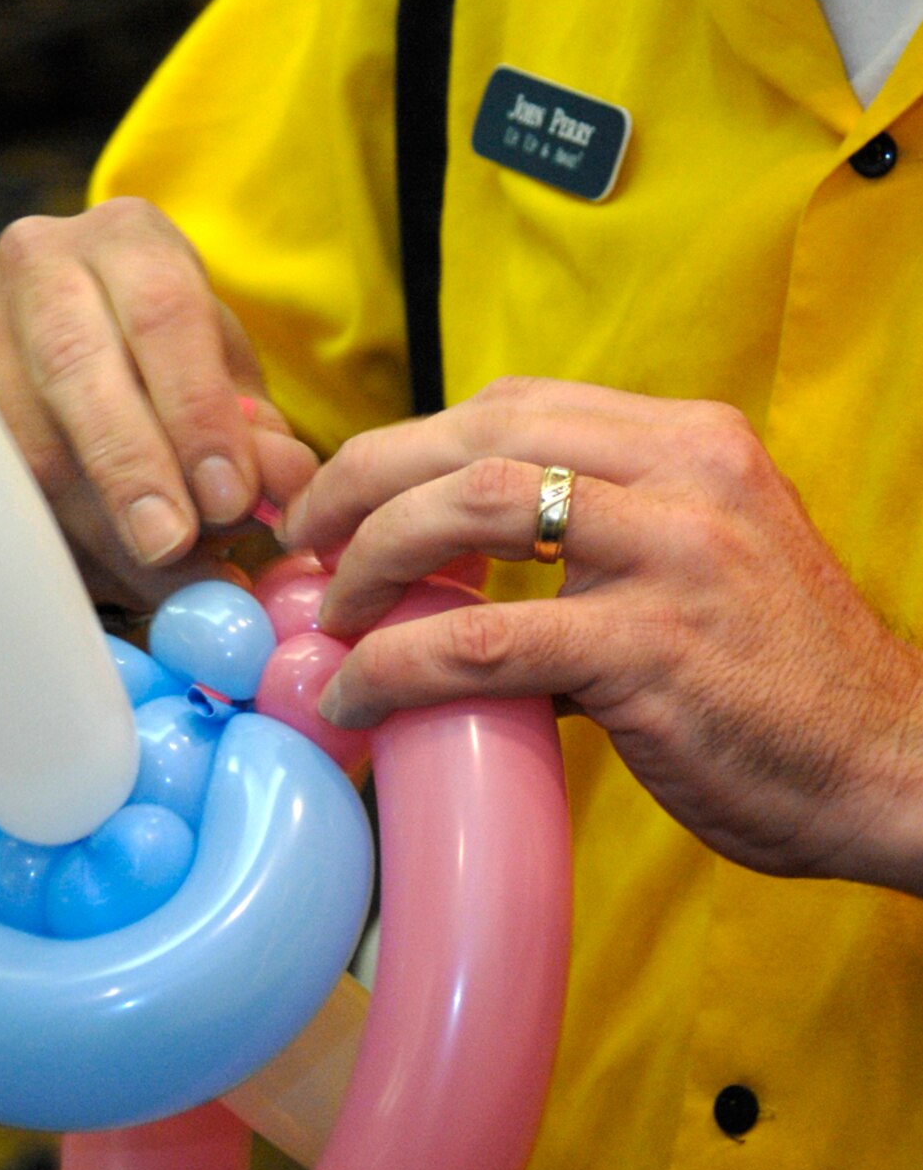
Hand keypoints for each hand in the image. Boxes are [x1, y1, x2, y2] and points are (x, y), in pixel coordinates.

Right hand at [0, 198, 317, 609]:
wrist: (91, 346)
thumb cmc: (175, 364)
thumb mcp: (231, 382)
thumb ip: (263, 434)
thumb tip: (286, 483)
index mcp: (128, 241)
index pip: (162, 313)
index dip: (196, 410)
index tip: (229, 497)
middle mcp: (39, 268)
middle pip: (75, 367)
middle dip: (129, 468)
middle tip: (173, 546)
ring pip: (25, 442)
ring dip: (98, 529)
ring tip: (164, 576)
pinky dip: (58, 549)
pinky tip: (110, 578)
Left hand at [282, 376, 922, 891]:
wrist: (894, 765)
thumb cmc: (780, 678)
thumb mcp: (699, 560)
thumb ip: (591, 544)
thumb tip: (446, 576)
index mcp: (690, 440)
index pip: (514, 404)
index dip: (410, 443)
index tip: (350, 495)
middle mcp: (684, 471)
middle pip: (478, 433)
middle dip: (365, 480)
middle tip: (306, 540)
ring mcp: (673, 553)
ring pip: (475, 506)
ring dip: (374, 555)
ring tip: (331, 611)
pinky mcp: (653, 648)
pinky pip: (486, 639)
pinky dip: (398, 664)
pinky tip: (360, 697)